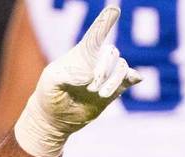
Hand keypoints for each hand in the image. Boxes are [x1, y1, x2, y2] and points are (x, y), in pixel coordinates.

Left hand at [14, 6, 141, 156]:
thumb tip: (88, 74)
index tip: (114, 9)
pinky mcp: (115, 89)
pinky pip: (130, 79)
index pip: (96, 34)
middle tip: (90, 86)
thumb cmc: (49, 94)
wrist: (55, 117)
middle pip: (111, 53)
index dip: (105, 22)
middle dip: (103, 69)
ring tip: (99, 94)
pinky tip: (135, 78)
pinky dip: (133, 77)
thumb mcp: (50, 82)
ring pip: (122, 67)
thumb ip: (65, 73)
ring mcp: (107, 75)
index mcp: (81, 54)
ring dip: (114, 79)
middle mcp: (97, 61)